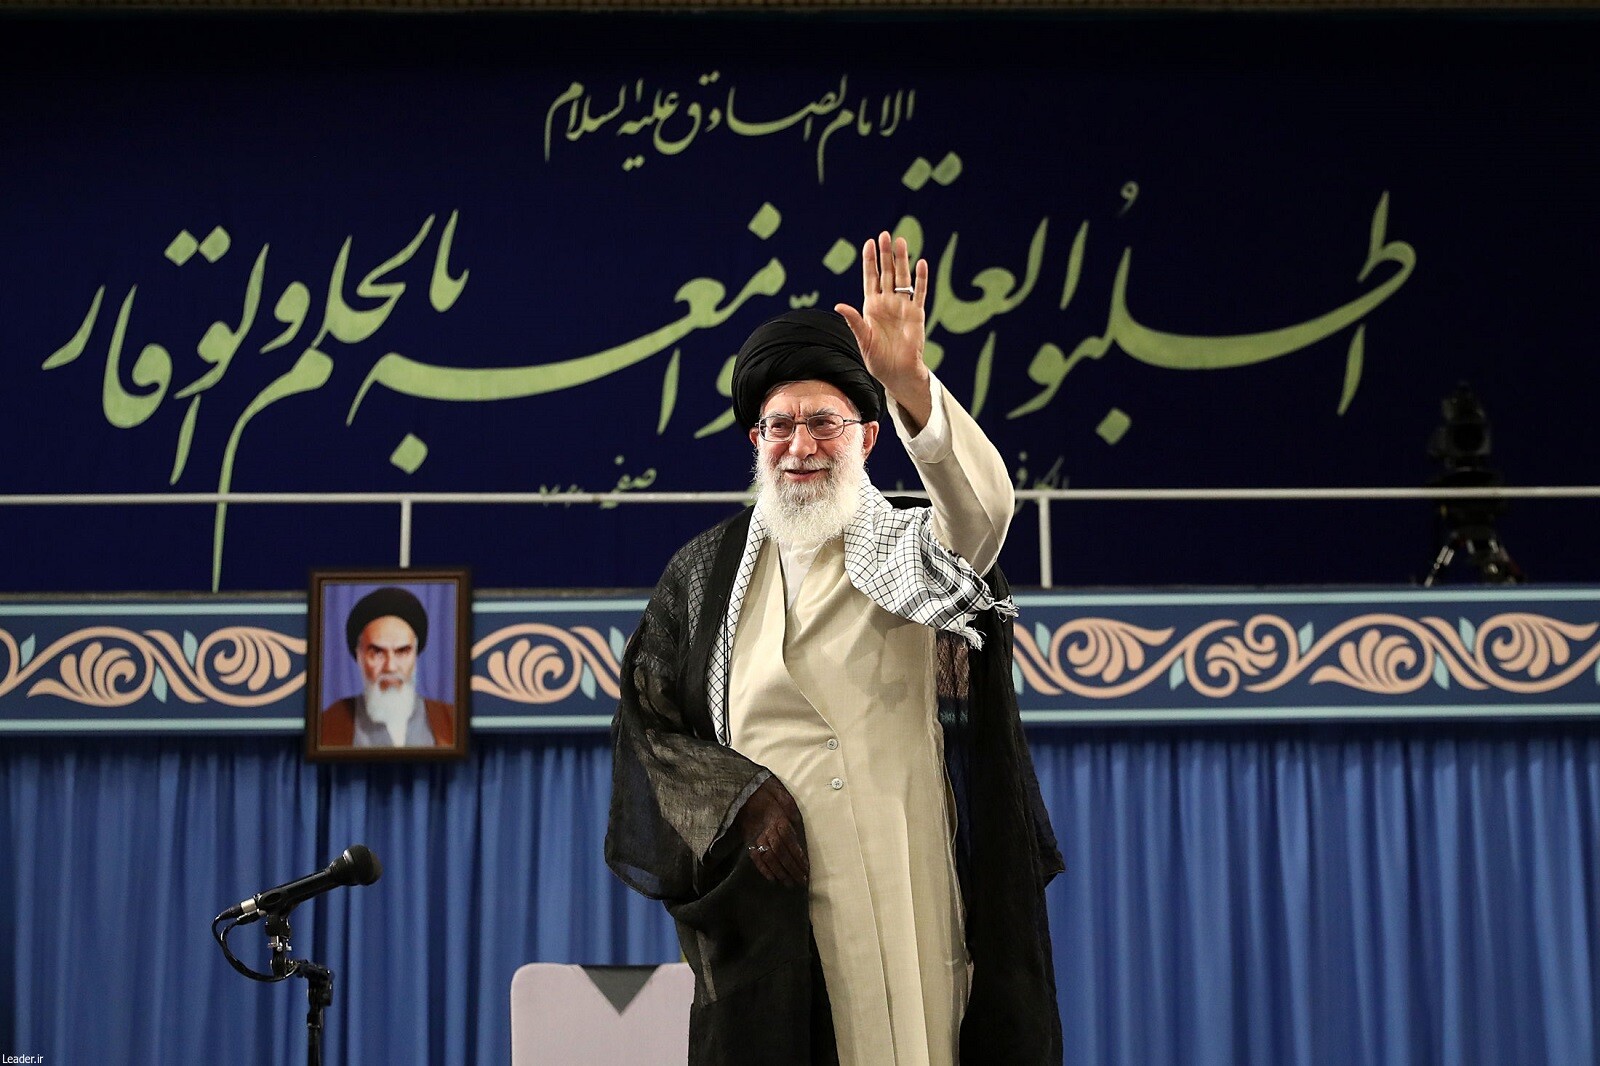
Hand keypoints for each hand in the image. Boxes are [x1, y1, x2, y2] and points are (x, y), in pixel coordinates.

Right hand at [733, 777, 808, 887]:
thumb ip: (791, 811)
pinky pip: (755, 856)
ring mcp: (757, 836)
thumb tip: (799, 823)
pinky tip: (772, 879)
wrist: (745, 793)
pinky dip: (763, 869)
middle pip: (781, 852)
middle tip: (801, 881)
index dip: (798, 856)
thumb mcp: (784, 799)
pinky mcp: (749, 840)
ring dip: (780, 872)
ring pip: (769, 857)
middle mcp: (767, 830)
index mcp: (778, 819)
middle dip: (792, 868)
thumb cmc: (768, 795)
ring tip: (789, 883)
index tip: (806, 869)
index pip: (790, 842)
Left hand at [834, 231, 931, 415]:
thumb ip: (854, 321)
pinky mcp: (917, 314)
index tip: (869, 243)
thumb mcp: (863, 340)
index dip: (870, 261)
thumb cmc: (878, 359)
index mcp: (871, 307)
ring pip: (903, 278)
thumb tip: (839, 305)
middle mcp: (887, 303)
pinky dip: (921, 279)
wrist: (897, 373)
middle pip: (887, 273)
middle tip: (885, 235)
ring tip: (901, 241)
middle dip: (885, 254)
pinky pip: (920, 292)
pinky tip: (921, 263)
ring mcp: (903, 307)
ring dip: (902, 260)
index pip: (871, 278)